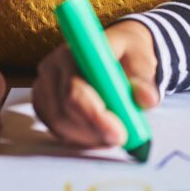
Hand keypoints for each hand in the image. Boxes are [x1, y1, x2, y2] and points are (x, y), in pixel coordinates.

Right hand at [33, 20, 158, 147]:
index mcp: (73, 51)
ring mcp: (43, 87)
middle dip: (94, 132)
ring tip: (115, 134)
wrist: (115, 51)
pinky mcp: (43, 105)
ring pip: (60, 126)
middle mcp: (51, 67)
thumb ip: (144, 79)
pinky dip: (80, 138)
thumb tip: (147, 99)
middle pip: (63, 112)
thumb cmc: (127, 54)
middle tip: (122, 139)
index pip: (75, 90)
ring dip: (89, 137)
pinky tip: (100, 133)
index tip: (120, 134)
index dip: (95, 116)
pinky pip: (57, 131)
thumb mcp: (142, 59)